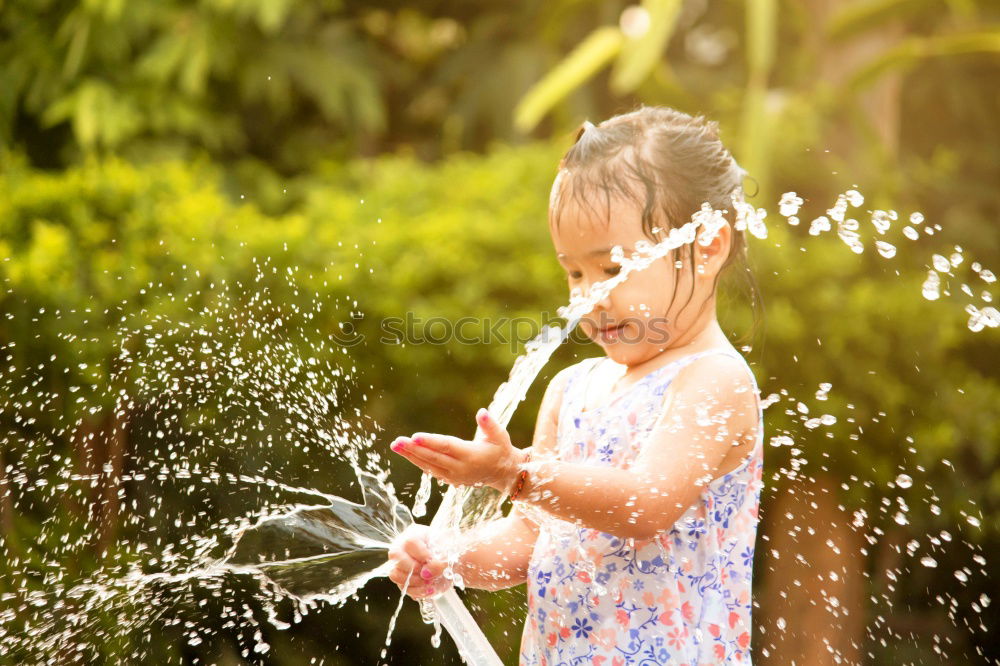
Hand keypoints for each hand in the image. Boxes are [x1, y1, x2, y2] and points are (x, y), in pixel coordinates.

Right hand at [386, 524, 451, 599]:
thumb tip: (426, 573)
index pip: (410, 542)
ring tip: (430, 582)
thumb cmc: (447, 551)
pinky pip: (403, 588)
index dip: (421, 554)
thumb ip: (438, 560)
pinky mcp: (402, 579)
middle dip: (415, 569)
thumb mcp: (447, 551)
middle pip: (396, 557)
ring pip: (395, 574)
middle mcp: (402, 548)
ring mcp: (400, 564)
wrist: (451, 562)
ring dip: (415, 582)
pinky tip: (430, 588)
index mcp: (414, 534)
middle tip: (429, 574)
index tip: (433, 562)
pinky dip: (418, 591)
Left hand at [390, 408, 522, 490]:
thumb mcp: (500, 436)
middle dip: (414, 449)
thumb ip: (490, 425)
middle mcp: (461, 468)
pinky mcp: (450, 479)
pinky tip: (406, 452)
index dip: (430, 442)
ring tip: (395, 445)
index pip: (447, 447)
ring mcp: (454, 476)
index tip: (414, 436)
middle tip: (397, 441)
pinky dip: (417, 461)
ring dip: (411, 456)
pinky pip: (430, 470)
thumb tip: (481, 412)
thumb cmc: (500, 449)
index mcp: (472, 456)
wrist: (502, 472)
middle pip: (433, 457)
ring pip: (428, 465)